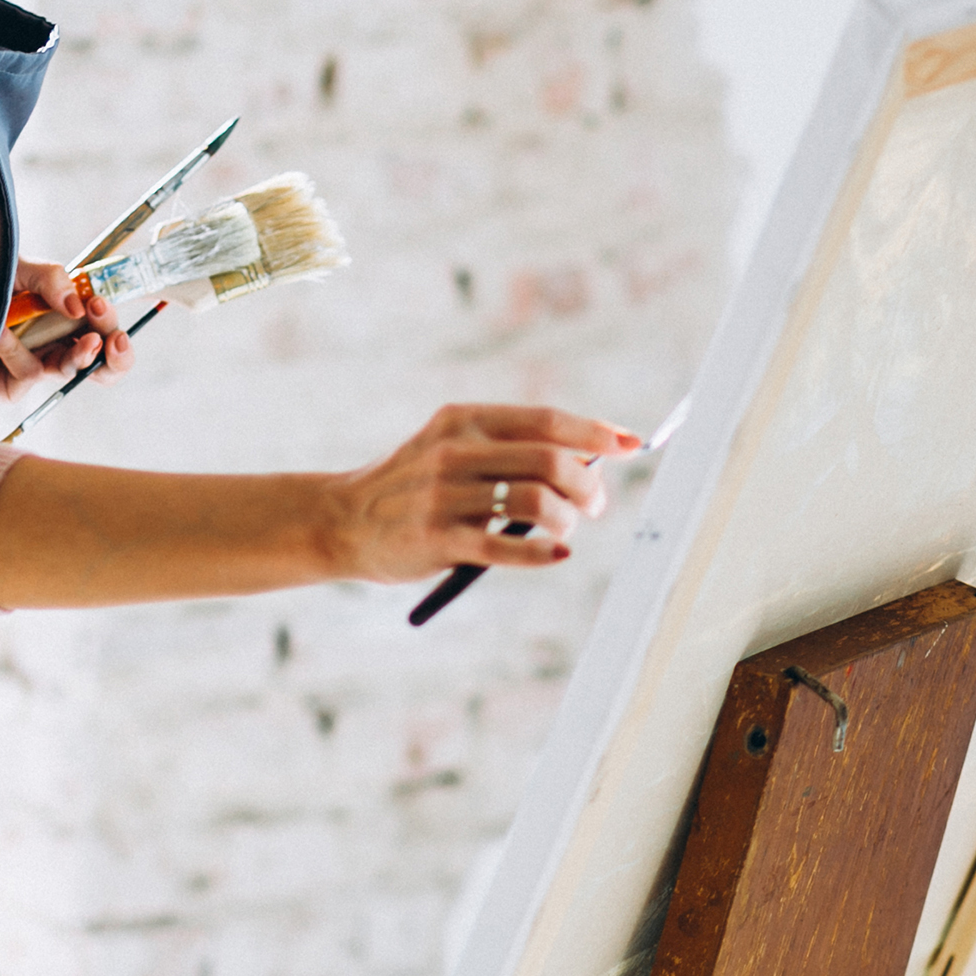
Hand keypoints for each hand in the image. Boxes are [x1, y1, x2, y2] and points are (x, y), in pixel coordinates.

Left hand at [0, 257, 136, 402]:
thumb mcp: (21, 268)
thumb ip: (53, 279)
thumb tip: (77, 308)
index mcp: (63, 320)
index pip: (103, 333)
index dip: (111, 328)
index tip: (100, 306)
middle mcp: (51, 347)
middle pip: (99, 367)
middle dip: (109, 357)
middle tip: (101, 340)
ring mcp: (30, 370)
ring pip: (65, 371)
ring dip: (54, 348)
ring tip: (26, 322)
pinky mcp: (7, 390)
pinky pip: (28, 375)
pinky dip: (16, 350)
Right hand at [315, 404, 638, 584]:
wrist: (344, 520)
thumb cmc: (414, 487)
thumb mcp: (451, 449)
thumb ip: (508, 450)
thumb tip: (591, 459)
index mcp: (463, 420)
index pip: (545, 421)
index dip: (595, 432)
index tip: (632, 444)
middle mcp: (454, 450)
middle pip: (548, 460)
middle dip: (587, 484)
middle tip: (595, 505)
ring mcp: (443, 495)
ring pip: (533, 501)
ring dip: (566, 520)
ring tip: (565, 531)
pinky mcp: (435, 539)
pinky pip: (505, 546)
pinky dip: (542, 553)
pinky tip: (556, 555)